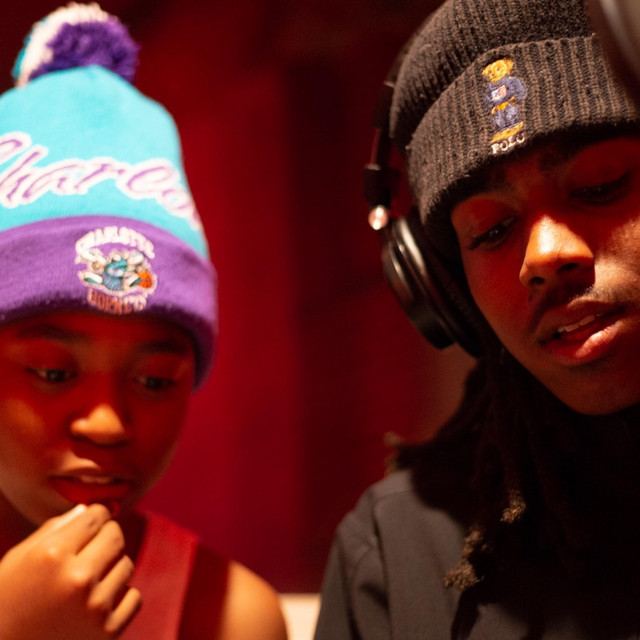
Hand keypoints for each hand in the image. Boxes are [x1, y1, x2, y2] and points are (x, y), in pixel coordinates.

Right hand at [0, 503, 140, 638]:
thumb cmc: (6, 602)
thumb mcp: (19, 559)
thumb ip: (55, 528)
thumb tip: (90, 508)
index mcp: (52, 554)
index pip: (97, 515)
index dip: (94, 517)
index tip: (88, 526)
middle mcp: (77, 578)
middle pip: (116, 535)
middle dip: (105, 538)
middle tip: (89, 553)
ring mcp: (95, 607)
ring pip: (127, 565)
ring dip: (111, 570)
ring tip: (86, 584)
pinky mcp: (109, 632)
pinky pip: (134, 597)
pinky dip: (120, 599)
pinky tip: (95, 605)